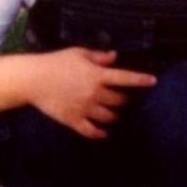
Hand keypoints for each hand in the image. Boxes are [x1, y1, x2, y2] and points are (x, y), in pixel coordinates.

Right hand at [29, 48, 156, 138]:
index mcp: (97, 75)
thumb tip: (115, 57)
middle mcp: (94, 93)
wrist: (32, 79)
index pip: (125, 78)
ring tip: (118, 114)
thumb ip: (99, 56)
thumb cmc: (56, 62)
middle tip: (128, 100)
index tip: (154, 81)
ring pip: (109, 117)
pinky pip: (91, 131)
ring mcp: (84, 108)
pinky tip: (105, 133)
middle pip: (120, 101)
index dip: (141, 80)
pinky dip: (100, 133)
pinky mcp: (73, 120)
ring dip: (116, 116)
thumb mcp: (78, 53)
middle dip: (127, 101)